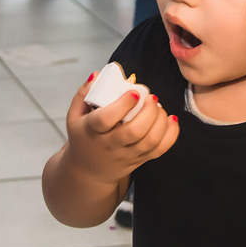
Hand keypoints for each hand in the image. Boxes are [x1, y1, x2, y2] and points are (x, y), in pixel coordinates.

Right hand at [60, 70, 178, 186]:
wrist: (88, 172)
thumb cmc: (83, 138)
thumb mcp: (74, 116)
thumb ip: (84, 93)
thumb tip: (97, 75)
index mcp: (93, 131)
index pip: (106, 119)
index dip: (123, 105)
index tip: (134, 92)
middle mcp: (111, 144)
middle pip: (134, 131)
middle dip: (148, 112)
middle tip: (151, 98)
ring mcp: (128, 154)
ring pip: (150, 141)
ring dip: (160, 120)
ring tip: (158, 107)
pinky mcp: (140, 159)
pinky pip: (160, 149)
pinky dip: (171, 134)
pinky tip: (171, 119)